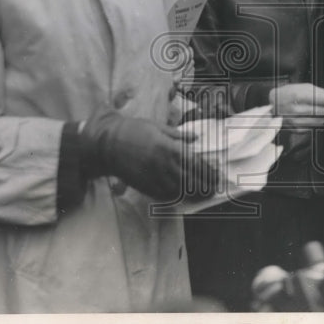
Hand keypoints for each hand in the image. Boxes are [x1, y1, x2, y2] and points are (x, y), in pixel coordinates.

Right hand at [80, 107, 221, 199]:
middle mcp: (164, 164)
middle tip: (213, 189)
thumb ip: (177, 135)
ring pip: (179, 189)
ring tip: (202, 194)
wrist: (108, 144)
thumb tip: (194, 138)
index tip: (216, 176)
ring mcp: (154, 177)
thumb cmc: (134, 130)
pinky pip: (163, 194)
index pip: (195, 163)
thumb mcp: (157, 127)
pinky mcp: (144, 186)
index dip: (208, 171)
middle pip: (190, 179)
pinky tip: (182, 195)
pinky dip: (175, 196)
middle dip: (204, 185)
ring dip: (192, 193)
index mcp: (169, 147)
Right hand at [269, 83, 323, 127]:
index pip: (319, 99)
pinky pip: (313, 127)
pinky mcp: (295, 129)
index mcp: (295, 95)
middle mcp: (294, 109)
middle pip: (320, 111)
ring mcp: (294, 121)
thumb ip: (318, 91)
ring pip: (318, 121)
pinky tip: (319, 116)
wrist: (273, 105)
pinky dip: (318, 121)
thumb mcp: (301, 87)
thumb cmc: (287, 94)